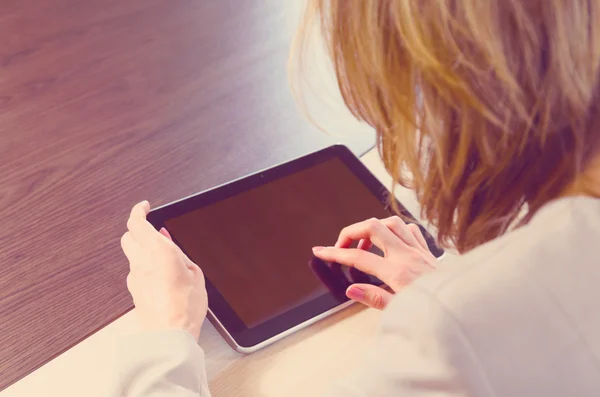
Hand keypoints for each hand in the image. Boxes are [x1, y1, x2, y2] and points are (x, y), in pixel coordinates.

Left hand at [120, 201, 207, 339]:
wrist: (170, 336)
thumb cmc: (185, 308)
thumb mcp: (195, 273)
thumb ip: (178, 253)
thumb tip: (167, 239)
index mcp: (159, 252)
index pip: (137, 223)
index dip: (138, 211)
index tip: (145, 207)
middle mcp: (141, 262)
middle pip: (128, 236)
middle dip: (138, 229)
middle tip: (152, 229)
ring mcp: (134, 278)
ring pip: (131, 254)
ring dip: (142, 249)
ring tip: (163, 257)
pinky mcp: (134, 291)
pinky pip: (136, 271)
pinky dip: (144, 266)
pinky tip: (160, 275)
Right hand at [312, 216, 436, 309]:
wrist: (463, 308)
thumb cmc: (435, 312)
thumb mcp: (400, 311)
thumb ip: (374, 298)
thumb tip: (351, 288)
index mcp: (397, 272)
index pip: (359, 258)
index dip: (335, 254)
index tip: (321, 252)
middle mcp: (407, 256)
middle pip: (372, 227)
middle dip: (350, 232)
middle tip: (340, 245)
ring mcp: (418, 251)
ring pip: (391, 223)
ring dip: (372, 229)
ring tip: (363, 244)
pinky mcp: (428, 252)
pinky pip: (410, 230)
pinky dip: (396, 230)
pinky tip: (390, 240)